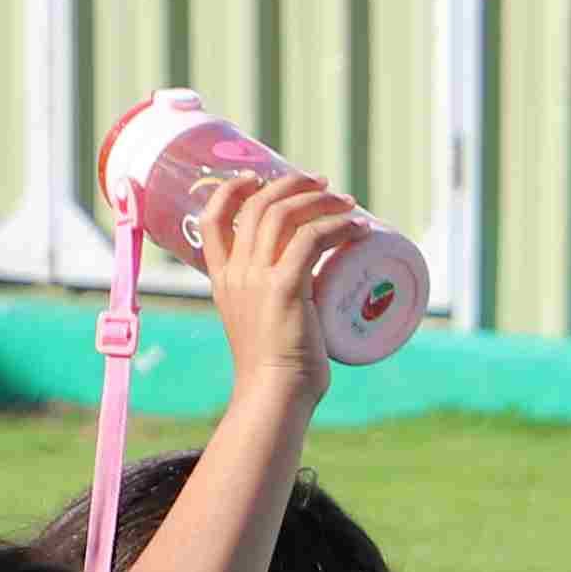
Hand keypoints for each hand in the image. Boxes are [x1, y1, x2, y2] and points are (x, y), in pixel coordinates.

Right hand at [199, 169, 366, 389]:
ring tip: (347, 201)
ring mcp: (257, 278)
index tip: (257, 177)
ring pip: (284, 215)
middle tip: (321, 182)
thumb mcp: (260, 325)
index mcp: (223, 279)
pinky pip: (312, 240)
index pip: (212, 218)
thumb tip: (306, 294)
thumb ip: (271, 304)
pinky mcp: (285, 287)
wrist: (273, 394)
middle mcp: (236, 272)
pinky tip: (358, 228)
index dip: (232, 189)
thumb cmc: (276, 370)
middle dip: (290, 185)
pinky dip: (337, 227)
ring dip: (318, 200)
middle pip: (257, 206)